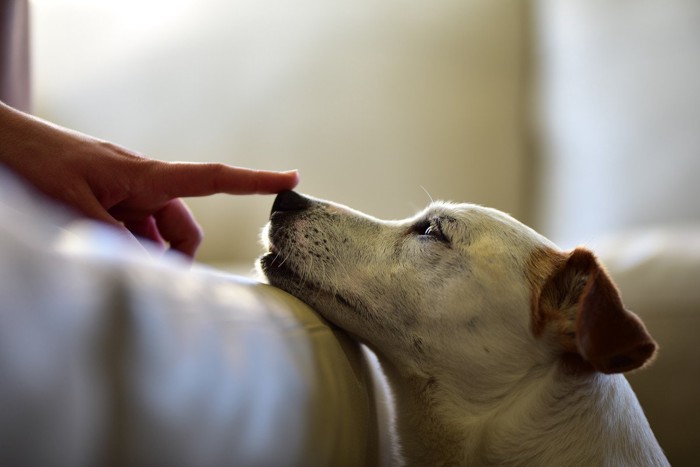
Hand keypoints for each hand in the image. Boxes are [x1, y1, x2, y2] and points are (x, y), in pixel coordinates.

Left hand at [0, 101, 298, 256]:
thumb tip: (148, 268)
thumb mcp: (74, 204)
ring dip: (142, 257)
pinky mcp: (109, 205)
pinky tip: (94, 255)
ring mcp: (126, 197)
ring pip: (156, 238)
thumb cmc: (38, 160)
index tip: (291, 179)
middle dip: (173, 258)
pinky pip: (132, 235)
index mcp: (146, 176)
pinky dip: (123, 251)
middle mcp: (143, 186)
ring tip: (102, 263)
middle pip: (183, 229)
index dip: (254, 181)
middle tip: (147, 282)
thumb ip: (113, 236)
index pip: (212, 178)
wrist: (3, 142)